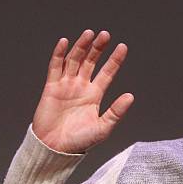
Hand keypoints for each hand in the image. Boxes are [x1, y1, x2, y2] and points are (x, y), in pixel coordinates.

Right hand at [32, 29, 133, 152]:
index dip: (114, 60)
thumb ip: (116, 112)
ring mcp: (66, 85)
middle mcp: (81, 87)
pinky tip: (65, 42)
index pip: (107, 72)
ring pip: (75, 60)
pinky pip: (55, 67)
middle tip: (105, 34)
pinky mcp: (51, 87)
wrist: (55, 149)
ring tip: (89, 34)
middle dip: (98, 48)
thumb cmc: (79, 142)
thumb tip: (131, 96)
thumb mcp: (102, 128)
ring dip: (81, 46)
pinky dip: (59, 54)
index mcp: (95, 95)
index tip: (123, 47)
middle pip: (91, 62)